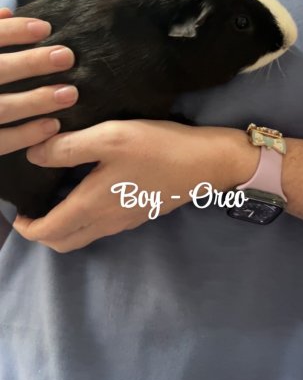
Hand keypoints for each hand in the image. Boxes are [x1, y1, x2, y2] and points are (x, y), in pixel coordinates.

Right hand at [0, 7, 77, 154]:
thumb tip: (6, 12)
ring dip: (36, 101)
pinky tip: (52, 125)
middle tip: (66, 56)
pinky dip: (25, 134)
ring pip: (1, 108)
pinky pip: (0, 142)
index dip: (13, 31)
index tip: (45, 28)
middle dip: (31, 63)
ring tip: (69, 93)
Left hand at [12, 118, 235, 251]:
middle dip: (43, 232)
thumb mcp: (110, 138)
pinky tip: (89, 190)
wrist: (207, 162)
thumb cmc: (158, 148)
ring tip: (56, 197)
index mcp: (93, 205)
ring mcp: (126, 220)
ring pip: (84, 235)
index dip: (26, 227)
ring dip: (64, 225)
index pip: (49, 232)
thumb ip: (69, 147)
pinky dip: (84, 218)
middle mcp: (107, 221)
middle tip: (33, 209)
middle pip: (64, 241)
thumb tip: (35, 155)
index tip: (18, 210)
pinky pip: (102, 225)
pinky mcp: (140, 213)